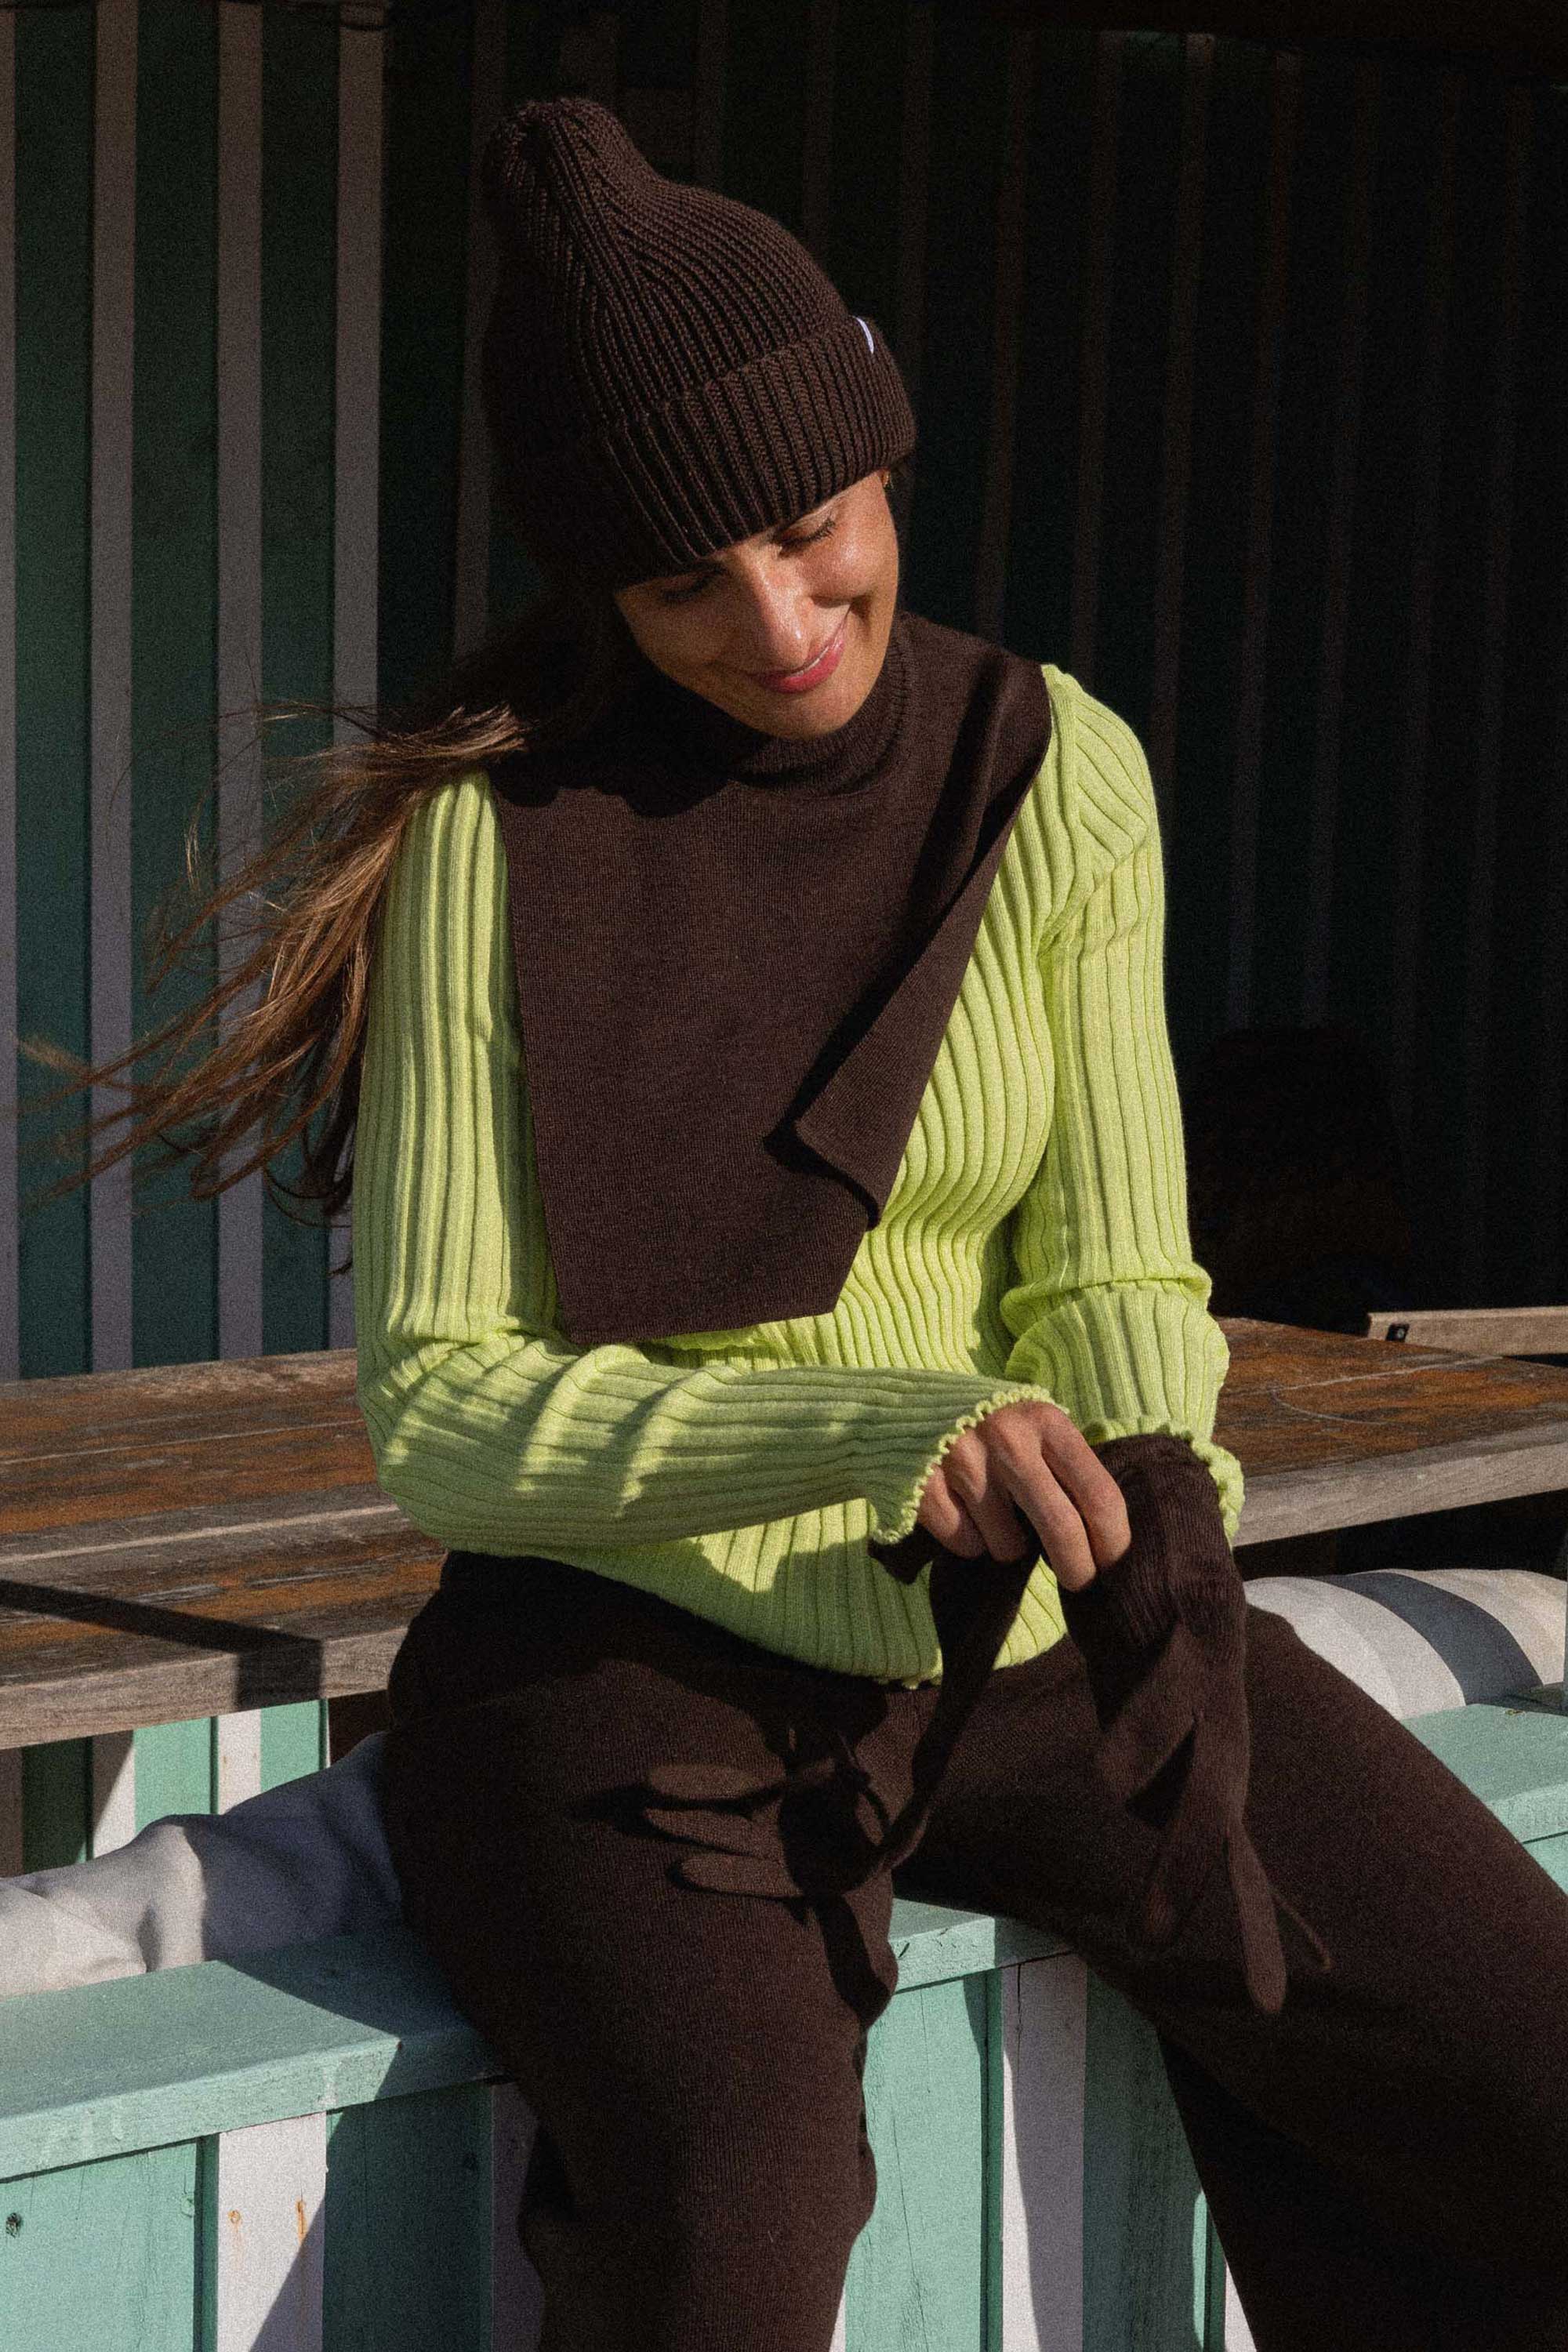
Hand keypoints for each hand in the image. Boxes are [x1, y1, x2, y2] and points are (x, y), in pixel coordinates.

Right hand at [914, 1399, 1131, 1590]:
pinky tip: (958, 1509)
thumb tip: (1104, 1538)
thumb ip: (1063, 1464)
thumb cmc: (985, 1423)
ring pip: (1008, 1546)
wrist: (898, 1404)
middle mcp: (1007, 1437)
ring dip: (1005, 1544)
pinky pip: (966, 1545)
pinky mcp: (924, 1485)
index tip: (1113, 1566)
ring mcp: (962, 1461)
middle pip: (1062, 1528)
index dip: (1113, 1541)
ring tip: (990, 1512)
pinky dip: (967, 1540)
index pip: (1098, 1494)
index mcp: (1045, 1420)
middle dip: (1077, 1569)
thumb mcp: (1030, 1425)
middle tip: (1078, 1581)